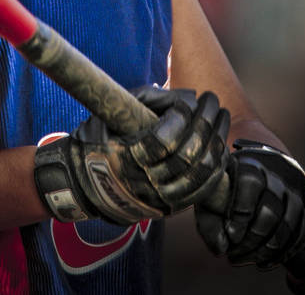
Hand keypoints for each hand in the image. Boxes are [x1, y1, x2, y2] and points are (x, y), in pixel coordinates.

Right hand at [34, 86, 229, 225]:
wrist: (84, 183)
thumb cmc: (99, 139)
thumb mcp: (114, 111)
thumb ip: (152, 99)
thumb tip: (191, 97)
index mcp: (124, 157)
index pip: (163, 139)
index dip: (182, 115)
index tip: (190, 99)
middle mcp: (142, 183)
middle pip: (187, 154)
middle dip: (206, 120)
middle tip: (212, 99)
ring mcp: (158, 199)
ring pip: (200, 172)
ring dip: (217, 139)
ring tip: (220, 115)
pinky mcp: (170, 207)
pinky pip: (203, 190)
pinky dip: (217, 165)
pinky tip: (220, 143)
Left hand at [195, 139, 304, 268]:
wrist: (264, 169)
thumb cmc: (232, 184)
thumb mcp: (216, 191)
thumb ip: (212, 217)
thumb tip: (221, 247)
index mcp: (253, 160)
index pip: (250, 182)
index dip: (240, 213)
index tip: (230, 235)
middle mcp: (280, 171)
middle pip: (271, 211)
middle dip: (252, 240)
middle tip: (235, 256)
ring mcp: (300, 188)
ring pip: (288, 226)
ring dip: (267, 251)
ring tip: (249, 261)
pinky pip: (302, 235)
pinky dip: (284, 253)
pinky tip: (265, 262)